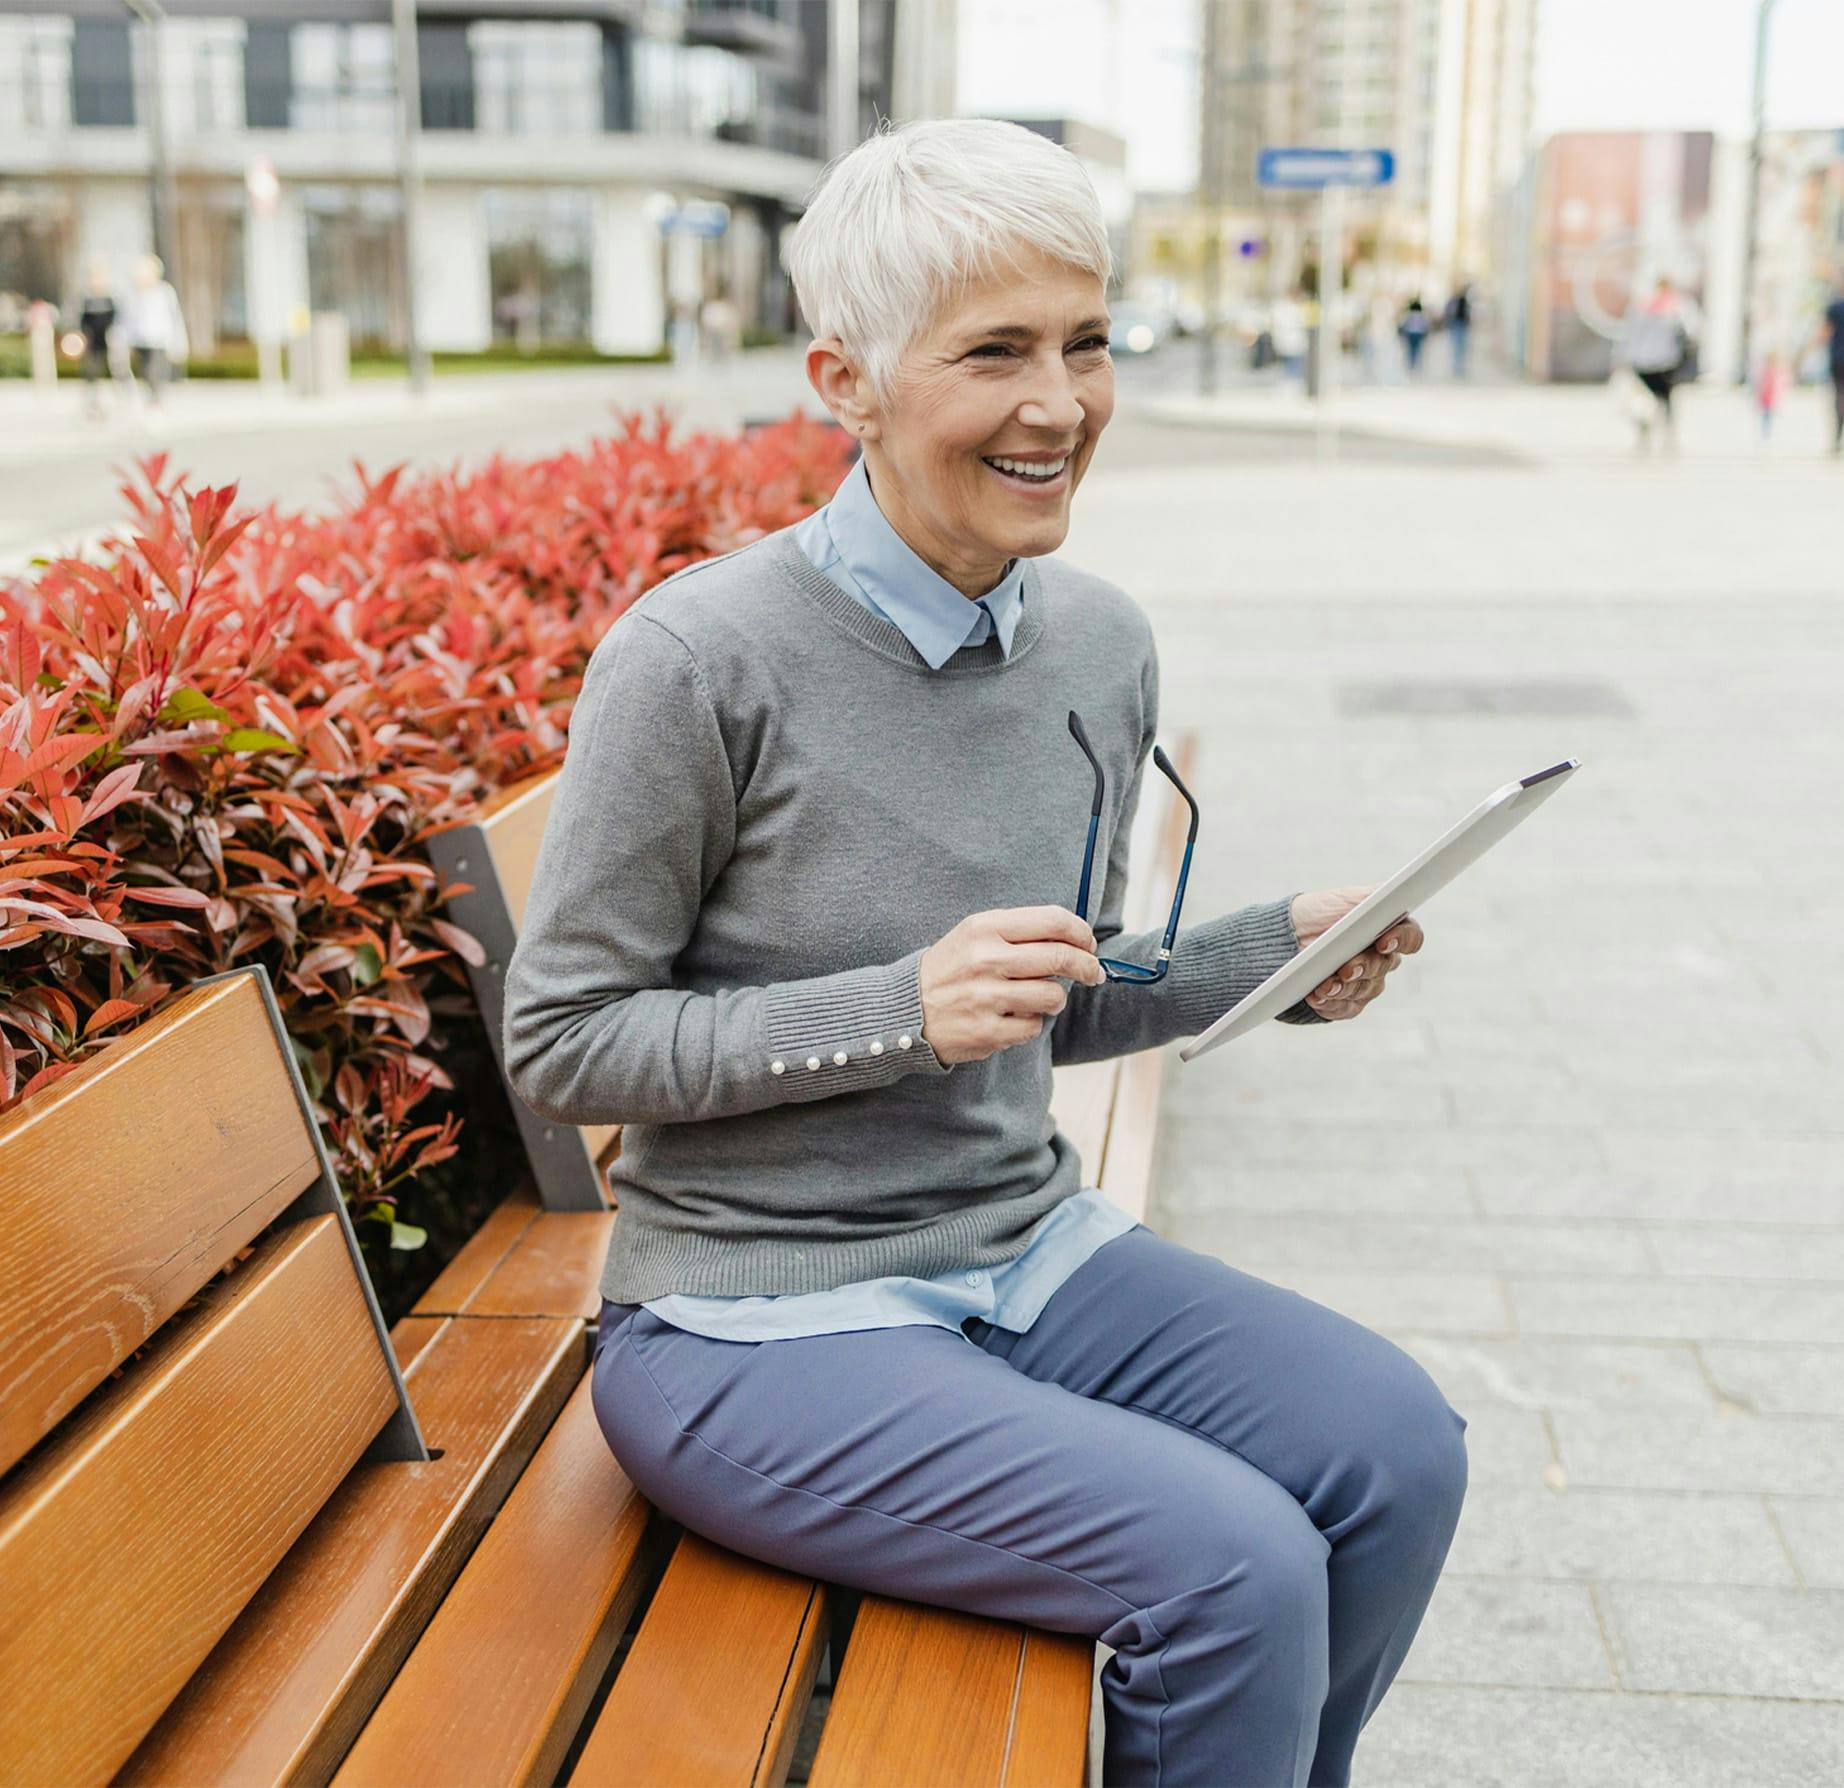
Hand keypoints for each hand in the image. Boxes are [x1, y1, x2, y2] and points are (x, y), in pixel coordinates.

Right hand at [919, 906, 1104, 1064]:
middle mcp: (986, 959)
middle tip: (1092, 972)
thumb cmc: (951, 969)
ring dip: (1056, 998)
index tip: (1088, 943)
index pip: (1053, 921)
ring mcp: (986, 997)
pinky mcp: (987, 1031)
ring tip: (1042, 997)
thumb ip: (1020, 932)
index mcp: (985, 928)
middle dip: (1087, 966)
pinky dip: (1030, 1023)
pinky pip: (1033, 1027)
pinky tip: (1013, 1017)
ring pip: (1053, 995)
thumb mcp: (975, 935)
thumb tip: (1075, 939)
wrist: (904, 1009)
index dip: (1081, 933)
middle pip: (1061, 957)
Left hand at [1290, 887, 1424, 1020]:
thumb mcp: (1347, 898)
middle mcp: (1382, 960)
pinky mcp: (1347, 1003)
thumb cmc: (1321, 914)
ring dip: (1343, 987)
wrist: (1288, 937)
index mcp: (1389, 931)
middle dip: (1363, 967)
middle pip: (1383, 967)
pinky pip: (1345, 1007)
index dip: (1401, 940)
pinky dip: (1330, 1002)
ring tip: (1324, 985)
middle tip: (1347, 968)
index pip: (1410, 938)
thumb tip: (1393, 895)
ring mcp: (1366, 983)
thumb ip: (1375, 896)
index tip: (1383, 941)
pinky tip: (1316, 996)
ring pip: (1363, 990)